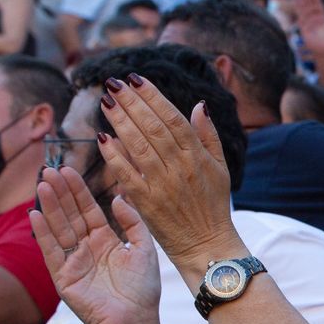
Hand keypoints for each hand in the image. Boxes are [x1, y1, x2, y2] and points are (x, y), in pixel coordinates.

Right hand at [31, 167, 162, 323]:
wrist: (135, 322)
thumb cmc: (142, 290)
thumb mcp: (144, 248)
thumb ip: (132, 222)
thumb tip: (117, 198)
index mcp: (106, 241)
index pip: (88, 210)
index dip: (78, 190)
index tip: (68, 170)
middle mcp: (87, 249)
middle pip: (70, 215)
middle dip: (60, 193)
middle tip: (49, 170)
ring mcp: (73, 263)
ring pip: (59, 229)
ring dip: (50, 207)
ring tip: (42, 185)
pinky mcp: (63, 278)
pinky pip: (51, 252)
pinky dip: (43, 234)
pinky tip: (35, 214)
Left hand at [98, 76, 240, 272]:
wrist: (207, 245)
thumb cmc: (213, 205)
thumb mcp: (220, 167)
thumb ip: (208, 135)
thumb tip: (198, 105)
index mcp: (197, 155)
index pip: (172, 118)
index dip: (152, 96)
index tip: (136, 78)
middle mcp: (180, 167)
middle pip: (152, 127)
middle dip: (131, 102)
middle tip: (114, 83)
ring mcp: (163, 185)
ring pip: (138, 146)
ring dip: (120, 121)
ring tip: (106, 101)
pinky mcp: (147, 203)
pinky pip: (127, 175)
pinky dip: (114, 156)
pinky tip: (103, 137)